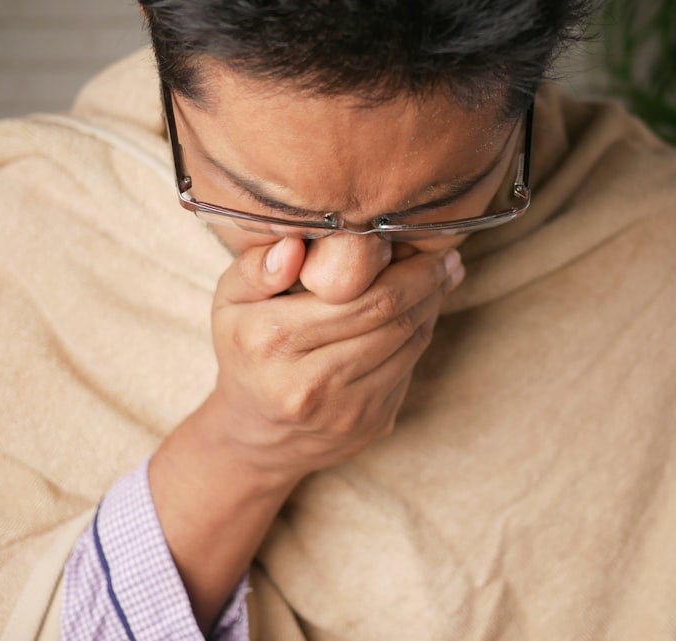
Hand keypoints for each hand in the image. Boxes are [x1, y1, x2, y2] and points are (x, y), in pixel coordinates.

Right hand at [204, 237, 465, 486]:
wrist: (256, 435)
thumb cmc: (247, 351)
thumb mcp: (230, 303)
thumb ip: (256, 268)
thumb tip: (295, 246)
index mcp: (272, 340)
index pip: (358, 297)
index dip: (401, 267)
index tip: (419, 240)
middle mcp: (308, 381)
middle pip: (390, 318)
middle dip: (426, 281)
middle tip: (444, 256)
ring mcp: (344, 409)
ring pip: (408, 343)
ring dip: (432, 305)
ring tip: (442, 276)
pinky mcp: (370, 424)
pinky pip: (410, 367)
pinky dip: (422, 333)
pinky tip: (425, 310)